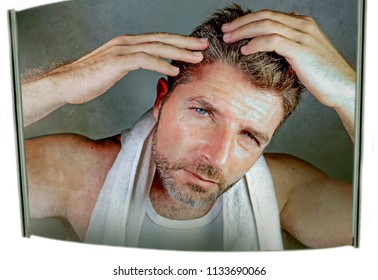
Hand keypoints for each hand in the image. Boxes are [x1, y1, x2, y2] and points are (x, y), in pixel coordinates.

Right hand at [46, 33, 208, 104]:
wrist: (66, 83)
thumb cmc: (90, 79)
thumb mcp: (116, 68)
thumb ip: (133, 63)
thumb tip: (149, 66)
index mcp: (128, 44)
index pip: (159, 40)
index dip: (179, 42)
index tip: (195, 47)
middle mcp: (126, 42)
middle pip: (162, 39)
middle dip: (186, 42)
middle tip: (204, 45)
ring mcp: (121, 50)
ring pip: (157, 47)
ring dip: (179, 52)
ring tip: (197, 57)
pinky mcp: (116, 62)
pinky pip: (144, 60)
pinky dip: (161, 63)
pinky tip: (174, 69)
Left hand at [221, 10, 354, 109]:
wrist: (342, 87)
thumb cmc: (322, 75)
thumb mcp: (303, 55)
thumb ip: (290, 45)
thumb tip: (273, 44)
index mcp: (302, 24)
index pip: (270, 15)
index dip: (248, 20)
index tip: (232, 29)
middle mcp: (302, 25)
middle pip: (265, 16)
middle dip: (241, 23)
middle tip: (225, 31)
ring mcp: (302, 36)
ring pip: (266, 25)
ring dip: (244, 31)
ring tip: (229, 40)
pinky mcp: (300, 49)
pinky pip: (272, 41)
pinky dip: (256, 43)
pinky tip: (244, 50)